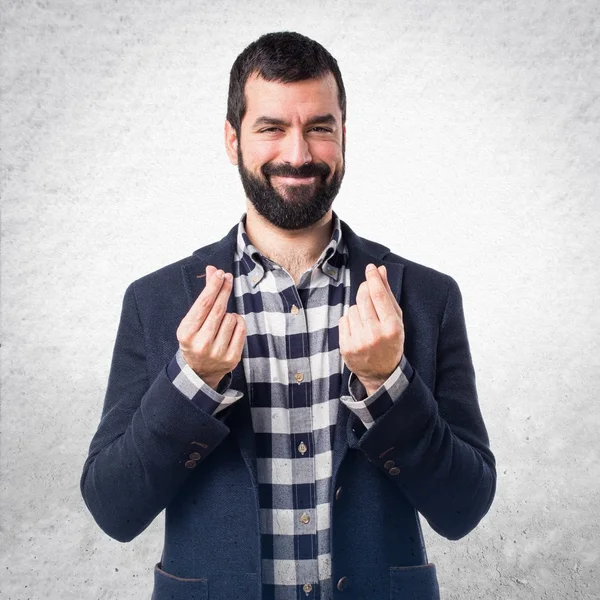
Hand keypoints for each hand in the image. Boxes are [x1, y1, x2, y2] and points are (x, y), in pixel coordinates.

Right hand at [176, 265, 246, 389]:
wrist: (198, 371)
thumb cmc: (195, 339)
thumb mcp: (192, 320)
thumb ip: (203, 296)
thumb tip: (212, 270)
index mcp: (187, 333)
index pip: (204, 304)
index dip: (213, 286)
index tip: (220, 273)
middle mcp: (201, 344)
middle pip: (219, 309)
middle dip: (224, 289)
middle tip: (227, 277)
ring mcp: (217, 353)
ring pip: (232, 318)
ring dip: (229, 313)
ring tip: (222, 320)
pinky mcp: (232, 358)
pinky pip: (241, 329)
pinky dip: (238, 322)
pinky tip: (231, 325)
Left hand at [338, 264, 404, 395]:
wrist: (381, 373)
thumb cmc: (390, 341)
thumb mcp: (396, 320)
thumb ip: (387, 294)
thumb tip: (380, 270)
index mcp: (392, 327)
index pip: (379, 295)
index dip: (373, 278)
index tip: (370, 268)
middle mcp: (375, 335)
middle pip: (363, 298)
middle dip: (364, 289)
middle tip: (367, 290)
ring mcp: (359, 342)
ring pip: (352, 308)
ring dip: (358, 309)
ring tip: (366, 322)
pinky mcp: (346, 347)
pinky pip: (343, 320)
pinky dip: (349, 321)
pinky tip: (358, 330)